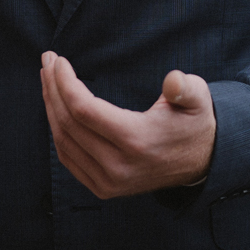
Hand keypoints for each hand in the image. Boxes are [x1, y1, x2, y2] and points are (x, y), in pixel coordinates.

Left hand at [40, 53, 215, 197]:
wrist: (201, 162)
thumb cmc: (194, 122)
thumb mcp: (197, 99)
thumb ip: (187, 88)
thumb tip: (174, 81)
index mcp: (136, 141)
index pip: (84, 110)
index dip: (65, 83)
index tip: (59, 60)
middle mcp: (118, 166)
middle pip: (68, 123)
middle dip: (53, 88)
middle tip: (48, 60)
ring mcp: (109, 181)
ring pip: (64, 141)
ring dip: (50, 107)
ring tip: (47, 79)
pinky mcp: (103, 188)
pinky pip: (68, 158)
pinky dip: (57, 131)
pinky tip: (55, 108)